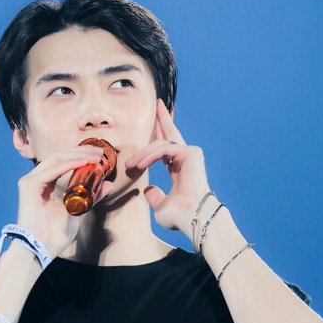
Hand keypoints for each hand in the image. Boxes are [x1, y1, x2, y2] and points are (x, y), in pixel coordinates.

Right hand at [17, 145, 112, 257]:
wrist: (39, 250)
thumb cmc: (54, 236)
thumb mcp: (79, 212)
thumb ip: (92, 197)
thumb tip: (108, 184)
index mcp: (46, 185)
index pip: (63, 163)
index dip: (80, 156)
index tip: (98, 156)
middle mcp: (36, 180)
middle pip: (60, 158)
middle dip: (81, 152)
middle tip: (99, 152)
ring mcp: (31, 181)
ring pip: (56, 160)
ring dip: (77, 155)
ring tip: (95, 155)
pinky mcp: (29, 185)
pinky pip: (52, 169)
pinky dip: (69, 164)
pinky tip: (83, 162)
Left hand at [125, 100, 210, 235]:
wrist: (193, 218)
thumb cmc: (180, 216)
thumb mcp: (160, 205)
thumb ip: (154, 196)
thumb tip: (147, 189)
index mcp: (180, 167)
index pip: (166, 148)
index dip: (158, 136)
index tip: (153, 126)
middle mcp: (187, 157)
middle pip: (171, 133)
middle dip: (162, 119)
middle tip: (157, 103)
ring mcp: (190, 153)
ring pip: (160, 145)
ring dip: (142, 154)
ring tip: (130, 165)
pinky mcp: (190, 152)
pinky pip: (163, 149)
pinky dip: (149, 156)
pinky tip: (139, 164)